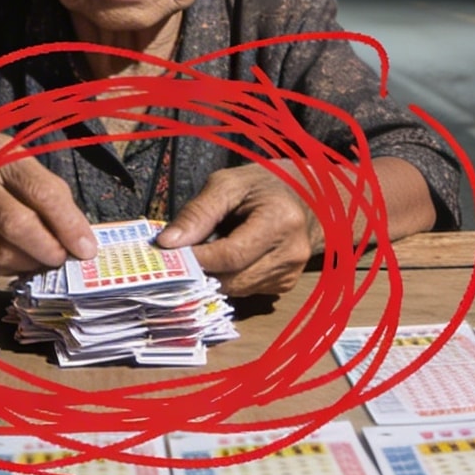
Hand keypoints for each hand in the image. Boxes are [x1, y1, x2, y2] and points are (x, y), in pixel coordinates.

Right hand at [0, 132, 97, 275]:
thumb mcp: (18, 165)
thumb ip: (49, 194)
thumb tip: (79, 239)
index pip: (41, 192)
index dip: (68, 224)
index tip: (86, 248)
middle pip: (17, 224)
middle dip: (48, 248)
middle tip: (62, 258)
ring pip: (0, 252)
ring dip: (29, 263)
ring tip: (42, 260)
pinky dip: (8, 269)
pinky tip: (17, 261)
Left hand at [155, 162, 321, 296]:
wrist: (306, 195)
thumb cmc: (264, 184)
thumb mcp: (228, 184)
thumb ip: (198, 212)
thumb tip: (167, 243)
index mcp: (281, 221)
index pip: (231, 255)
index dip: (196, 258)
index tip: (168, 253)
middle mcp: (292, 253)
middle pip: (231, 279)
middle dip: (200, 270)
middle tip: (177, 255)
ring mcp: (290, 273)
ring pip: (235, 289)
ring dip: (213, 275)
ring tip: (203, 251)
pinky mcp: (285, 284)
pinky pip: (245, 290)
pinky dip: (228, 277)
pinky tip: (226, 258)